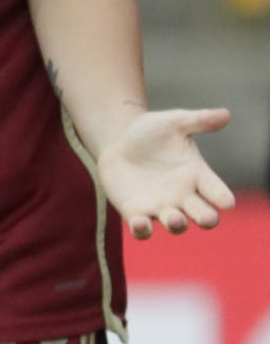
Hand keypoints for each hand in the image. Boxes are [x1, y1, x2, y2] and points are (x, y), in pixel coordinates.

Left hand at [96, 108, 235, 238]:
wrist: (117, 142)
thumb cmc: (151, 133)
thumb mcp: (173, 122)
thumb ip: (198, 120)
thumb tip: (225, 114)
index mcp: (197, 175)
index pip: (217, 191)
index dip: (223, 198)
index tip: (227, 202)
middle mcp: (183, 196)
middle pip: (202, 214)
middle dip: (206, 218)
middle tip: (208, 219)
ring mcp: (160, 207)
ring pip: (175, 224)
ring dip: (177, 225)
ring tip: (175, 219)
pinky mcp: (136, 212)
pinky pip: (142, 228)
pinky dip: (142, 229)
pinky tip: (139, 223)